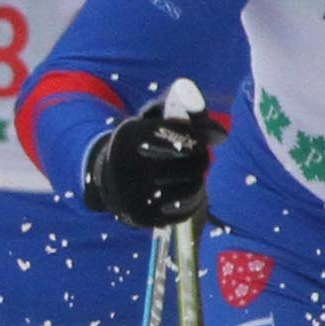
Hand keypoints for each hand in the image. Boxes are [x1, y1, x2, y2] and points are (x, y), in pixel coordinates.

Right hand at [81, 86, 227, 232]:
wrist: (106, 179)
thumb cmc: (138, 144)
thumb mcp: (147, 121)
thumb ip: (175, 109)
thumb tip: (207, 117)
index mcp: (128, 136)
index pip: (177, 132)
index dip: (202, 133)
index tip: (218, 135)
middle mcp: (127, 165)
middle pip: (187, 160)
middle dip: (200, 157)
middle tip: (202, 156)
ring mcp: (134, 194)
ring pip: (190, 185)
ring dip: (197, 178)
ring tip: (193, 174)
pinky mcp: (143, 217)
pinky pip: (184, 208)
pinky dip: (192, 200)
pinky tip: (189, 193)